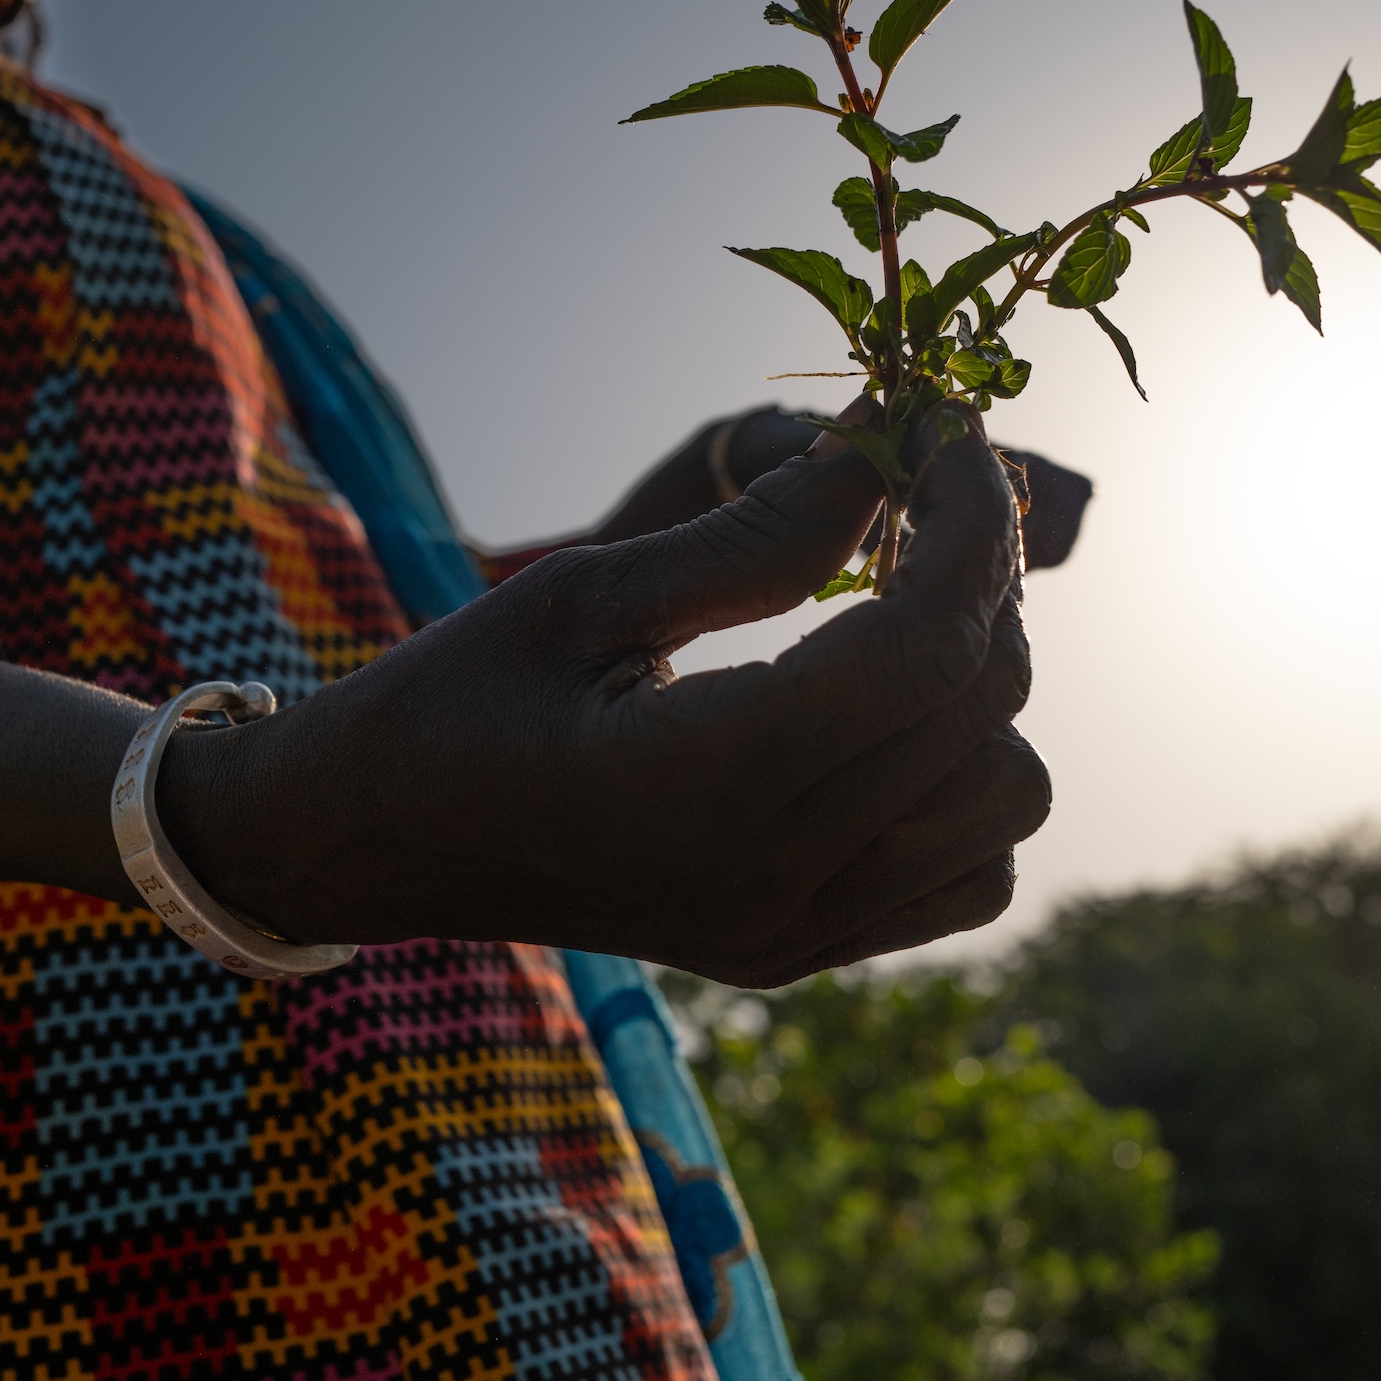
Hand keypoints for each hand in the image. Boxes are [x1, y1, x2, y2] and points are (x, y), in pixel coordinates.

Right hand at [171, 416, 1046, 984]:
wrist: (372, 842)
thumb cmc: (452, 697)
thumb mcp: (584, 590)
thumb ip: (754, 531)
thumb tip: (891, 445)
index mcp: (700, 788)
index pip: (920, 650)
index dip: (966, 522)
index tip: (943, 429)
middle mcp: (769, 881)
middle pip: (980, 712)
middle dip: (980, 575)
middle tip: (918, 486)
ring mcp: (796, 932)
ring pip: (1007, 798)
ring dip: (979, 683)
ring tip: (896, 603)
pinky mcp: (805, 951)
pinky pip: (970, 874)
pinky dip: (964, 780)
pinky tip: (884, 712)